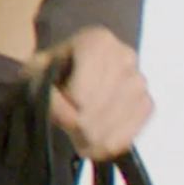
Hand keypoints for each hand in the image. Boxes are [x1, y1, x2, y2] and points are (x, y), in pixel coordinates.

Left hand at [33, 25, 154, 161]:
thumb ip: (48, 96)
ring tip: (76, 127)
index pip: (81, 94)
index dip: (63, 104)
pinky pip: (125, 138)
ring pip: (109, 128)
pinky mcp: (148, 105)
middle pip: (95, 111)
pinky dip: (104, 144)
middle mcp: (125, 56)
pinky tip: (94, 135)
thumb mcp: (35, 76)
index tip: (57, 97)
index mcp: (97, 40)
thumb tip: (74, 120)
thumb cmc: (51, 71)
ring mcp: (140, 82)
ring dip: (87, 137)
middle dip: (74, 123)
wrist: (70, 74)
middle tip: (64, 119)